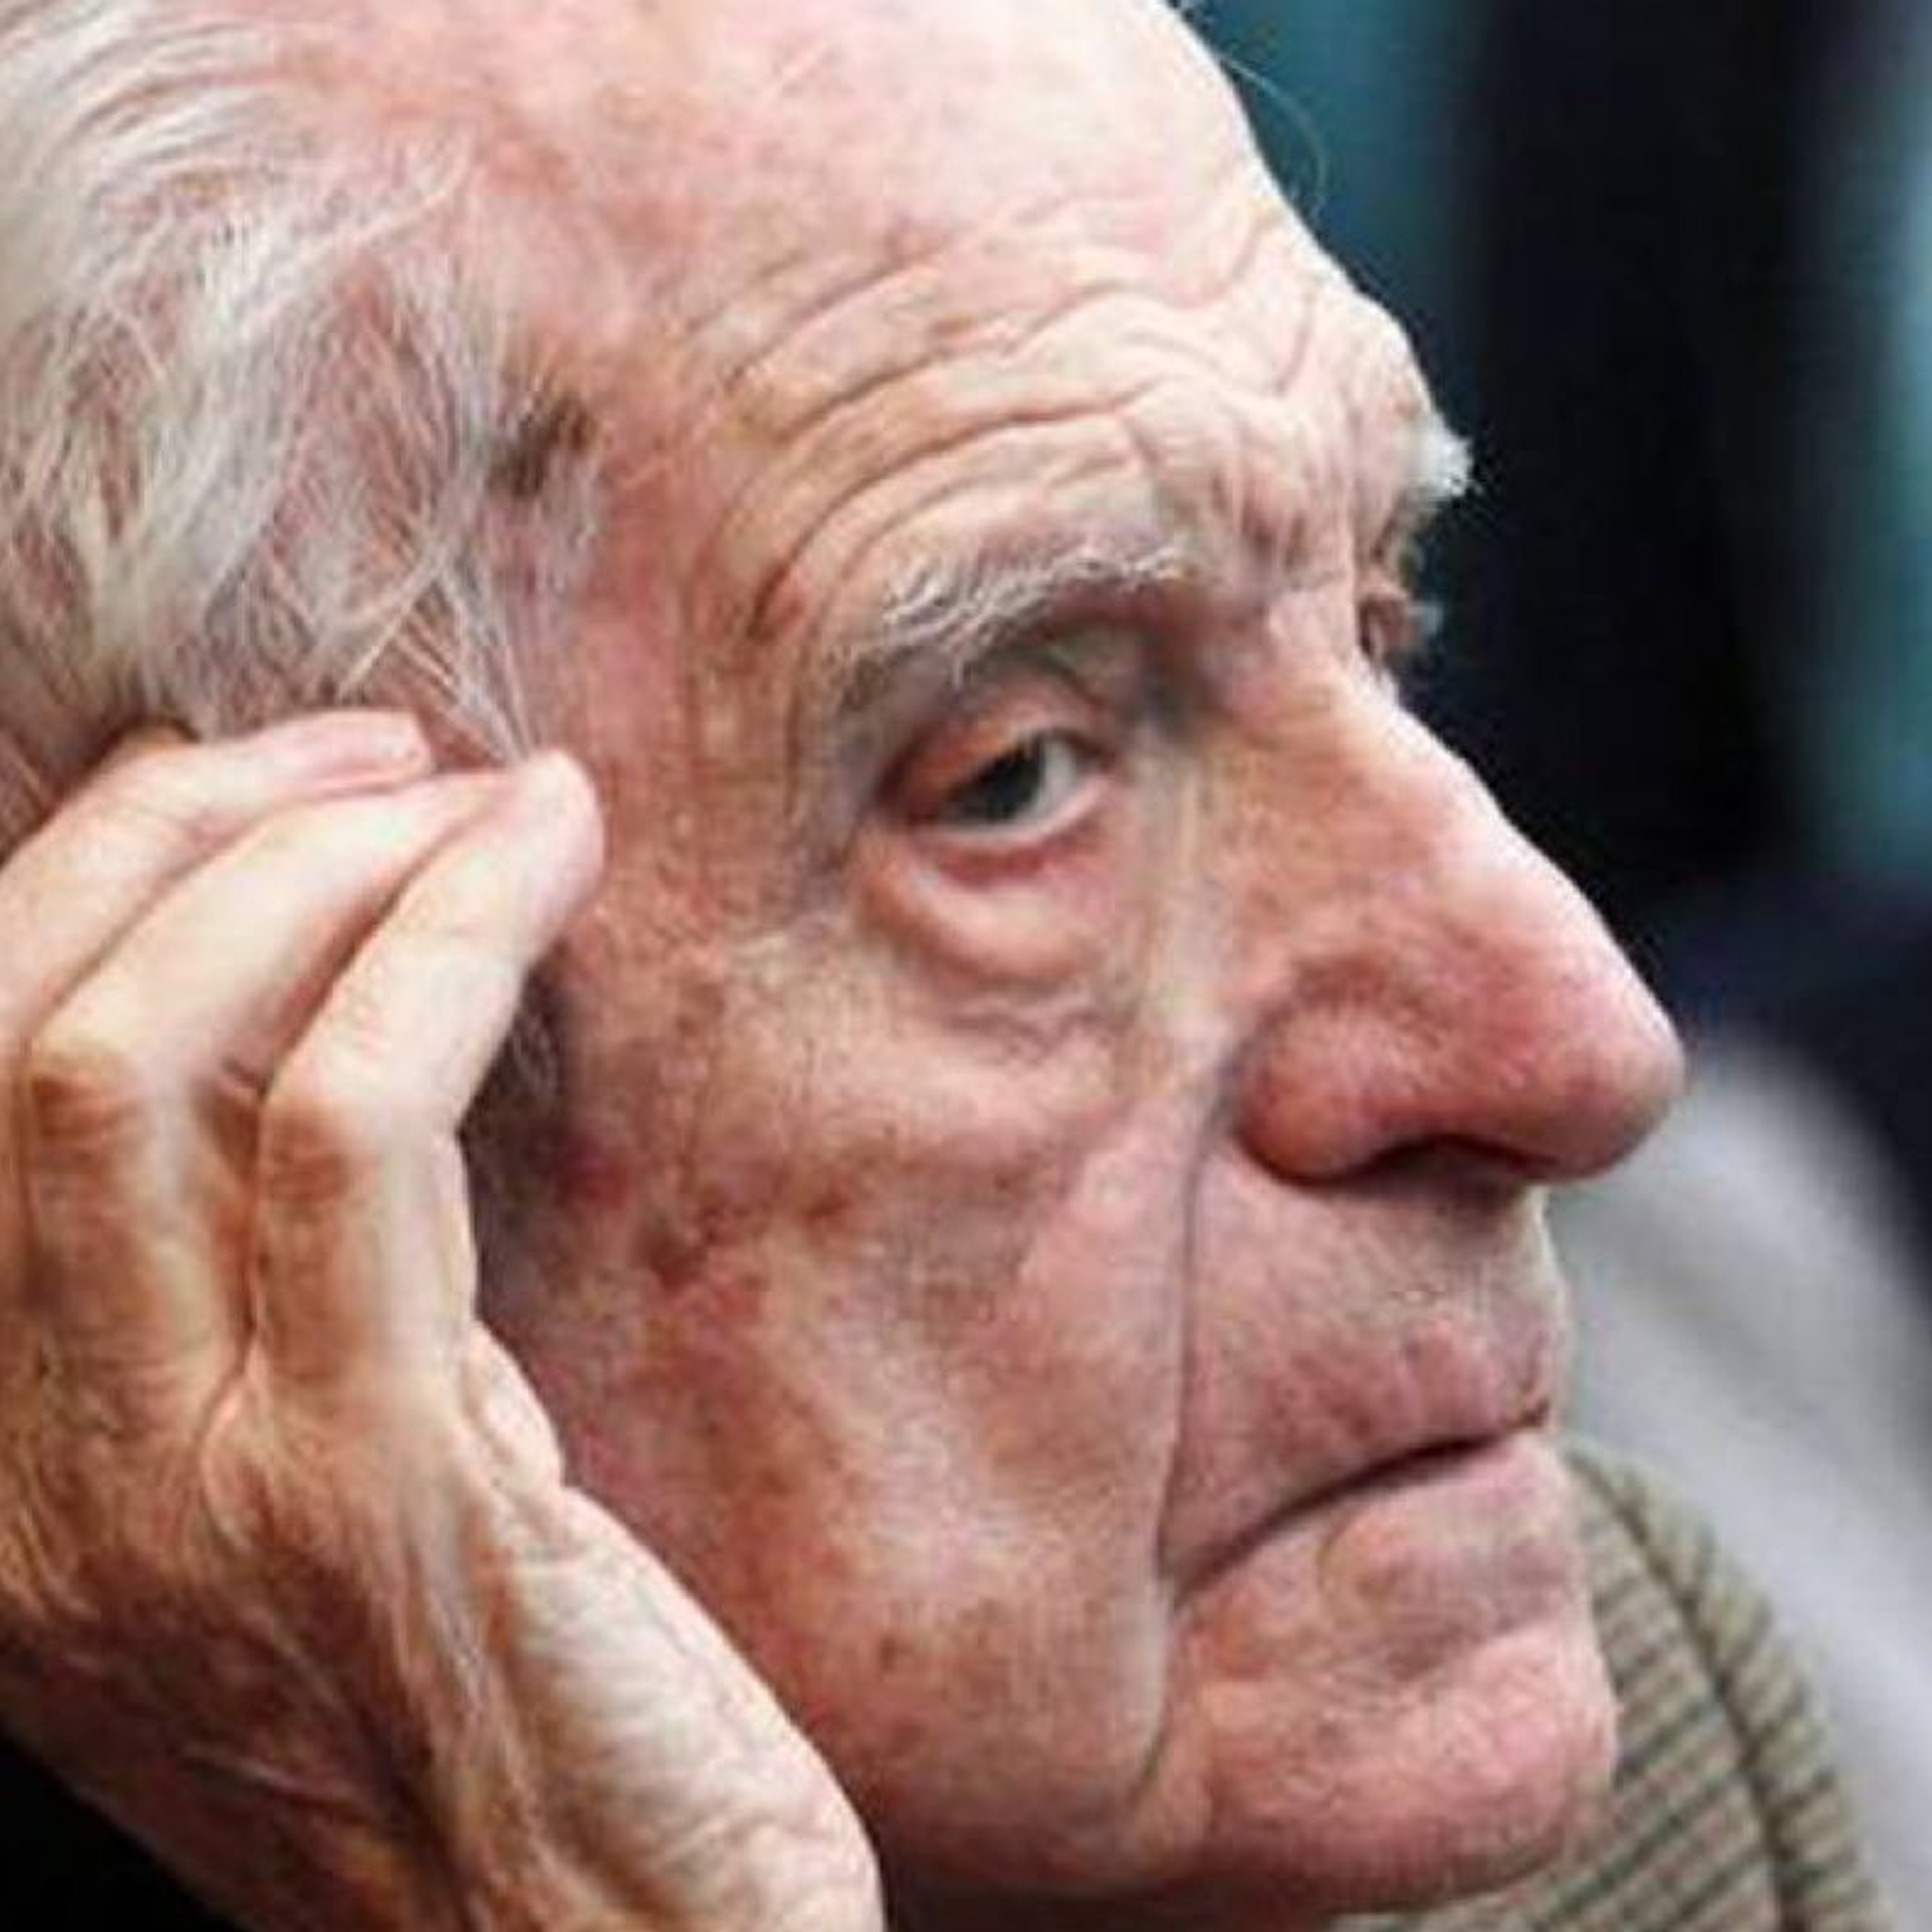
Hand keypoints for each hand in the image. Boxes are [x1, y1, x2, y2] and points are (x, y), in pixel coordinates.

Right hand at [0, 717, 881, 1931]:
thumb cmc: (491, 1741)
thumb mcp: (319, 1520)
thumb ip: (276, 1329)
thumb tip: (335, 1076)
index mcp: (1, 1477)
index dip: (96, 874)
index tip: (274, 783)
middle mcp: (26, 1484)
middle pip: (28, 1031)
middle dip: (202, 826)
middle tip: (383, 749)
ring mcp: (175, 1493)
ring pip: (162, 1054)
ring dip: (329, 861)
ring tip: (479, 790)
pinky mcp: (367, 1495)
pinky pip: (361, 1129)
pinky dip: (449, 947)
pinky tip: (547, 866)